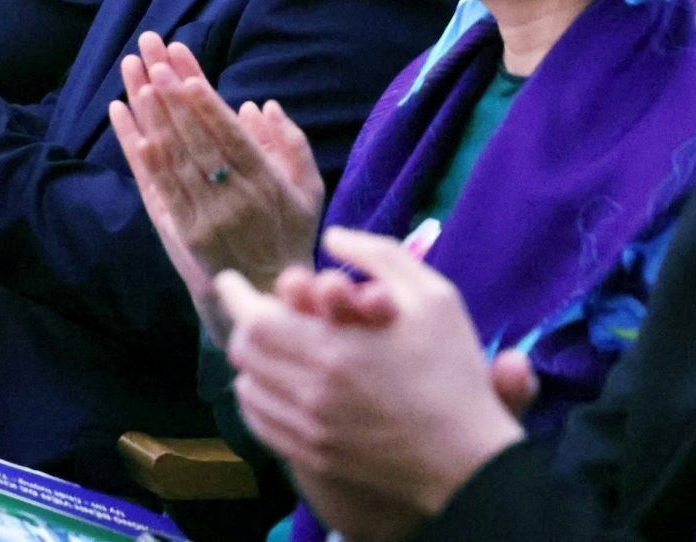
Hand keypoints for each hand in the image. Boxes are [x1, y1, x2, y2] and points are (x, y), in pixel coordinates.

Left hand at [109, 34, 324, 346]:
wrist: (268, 291)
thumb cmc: (292, 232)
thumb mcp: (309, 190)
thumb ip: (292, 144)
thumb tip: (261, 106)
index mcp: (266, 183)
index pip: (230, 137)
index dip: (206, 105)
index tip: (186, 73)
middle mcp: (234, 199)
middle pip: (196, 140)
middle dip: (172, 97)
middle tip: (152, 60)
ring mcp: (205, 217)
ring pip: (173, 158)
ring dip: (152, 116)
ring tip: (136, 79)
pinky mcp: (183, 230)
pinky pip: (159, 186)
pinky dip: (144, 155)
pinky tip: (130, 126)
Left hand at [219, 226, 526, 525]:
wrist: (466, 459)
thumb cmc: (453, 372)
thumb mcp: (433, 296)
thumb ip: (379, 255)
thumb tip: (331, 237)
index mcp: (334, 349)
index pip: (255, 319)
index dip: (236, 294)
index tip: (229, 279)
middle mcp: (311, 392)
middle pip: (245, 351)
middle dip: (244, 321)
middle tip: (256, 308)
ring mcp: (310, 429)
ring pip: (248, 388)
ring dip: (251, 359)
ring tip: (266, 344)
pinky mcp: (314, 456)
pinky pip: (261, 424)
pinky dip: (257, 398)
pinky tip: (273, 384)